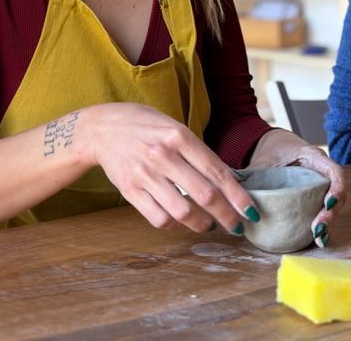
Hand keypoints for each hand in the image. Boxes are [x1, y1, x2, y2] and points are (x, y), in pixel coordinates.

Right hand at [83, 103, 257, 235]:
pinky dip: (175, 224)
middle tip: (237, 225)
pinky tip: (181, 219)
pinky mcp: (130, 190)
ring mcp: (145, 174)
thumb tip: (229, 178)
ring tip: (211, 225)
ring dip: (203, 224)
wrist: (100, 128)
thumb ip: (196, 150)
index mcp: (178, 135)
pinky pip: (159, 218)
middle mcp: (163, 155)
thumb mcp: (172, 126)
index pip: (216, 170)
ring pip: (183, 212)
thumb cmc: (142, 124)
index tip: (250, 209)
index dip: (237, 195)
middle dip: (228, 215)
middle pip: (205, 195)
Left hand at [242, 128, 345, 248]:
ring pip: (333, 205)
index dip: (336, 188)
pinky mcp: (316, 195)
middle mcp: (322, 170)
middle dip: (330, 213)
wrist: (271, 144)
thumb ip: (250, 172)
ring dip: (328, 222)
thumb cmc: (269, 149)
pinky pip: (323, 209)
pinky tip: (317, 239)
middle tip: (318, 229)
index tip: (327, 204)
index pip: (334, 171)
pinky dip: (322, 223)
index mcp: (313, 156)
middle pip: (337, 193)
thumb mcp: (262, 159)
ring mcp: (321, 184)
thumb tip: (232, 186)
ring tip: (318, 239)